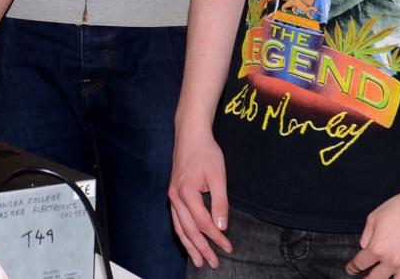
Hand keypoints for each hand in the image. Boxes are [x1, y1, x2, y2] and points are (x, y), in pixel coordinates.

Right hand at [167, 130, 231, 267]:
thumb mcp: (218, 176)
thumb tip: (221, 226)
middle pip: (188, 230)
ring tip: (198, 261)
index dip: (216, 238)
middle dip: (201, 249)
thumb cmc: (206, 153)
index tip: (228, 248)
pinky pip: (176, 220)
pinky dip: (182, 233)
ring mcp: (172, 196)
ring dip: (189, 246)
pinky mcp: (173, 194)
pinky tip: (188, 241)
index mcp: (186, 193)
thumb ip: (220, 202)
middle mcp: (175, 197)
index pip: (203, 223)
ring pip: (179, 227)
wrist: (190, 135)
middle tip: (213, 264)